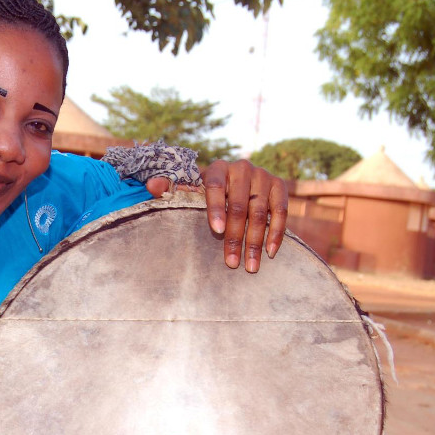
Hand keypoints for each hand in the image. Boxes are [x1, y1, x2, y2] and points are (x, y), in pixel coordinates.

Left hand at [145, 161, 287, 272]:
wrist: (240, 184)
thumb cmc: (209, 194)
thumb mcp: (191, 191)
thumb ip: (172, 189)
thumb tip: (153, 185)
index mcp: (217, 168)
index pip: (214, 187)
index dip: (215, 208)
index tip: (216, 231)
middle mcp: (242, 168)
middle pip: (238, 205)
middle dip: (235, 236)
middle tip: (231, 262)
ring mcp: (263, 176)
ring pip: (260, 212)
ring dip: (255, 241)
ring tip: (250, 266)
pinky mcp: (280, 186)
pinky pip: (281, 211)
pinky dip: (276, 233)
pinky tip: (270, 252)